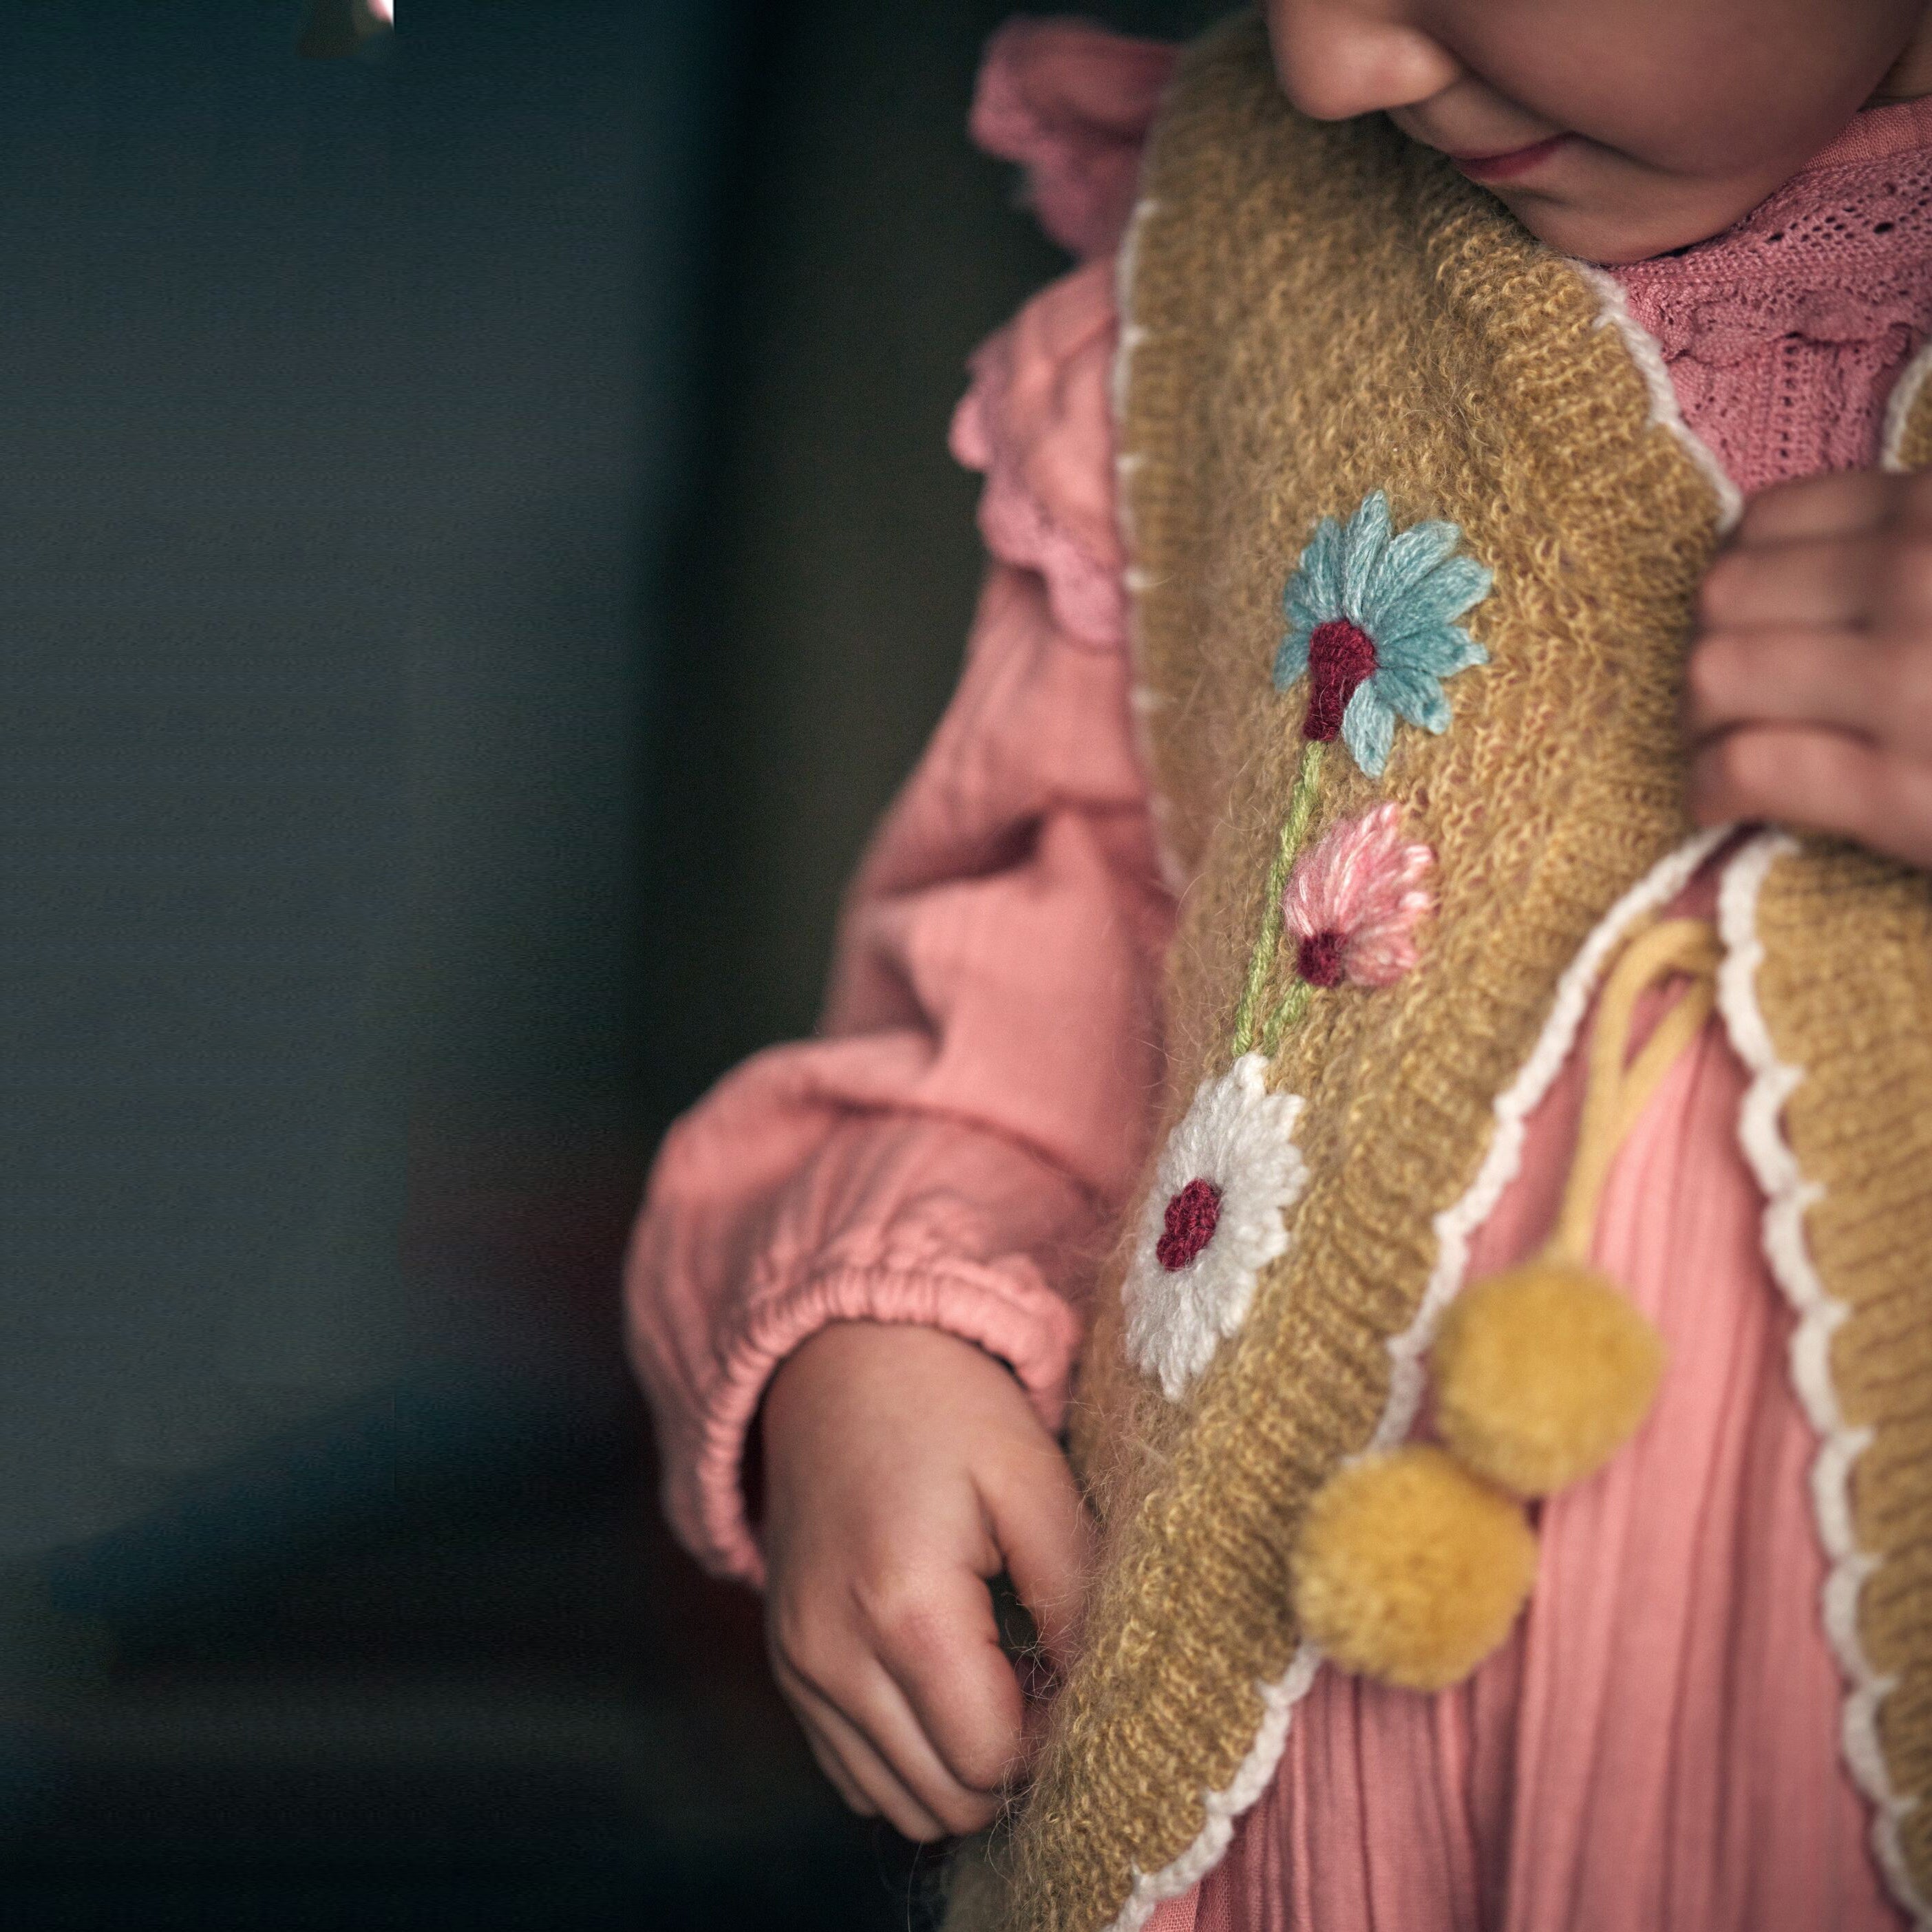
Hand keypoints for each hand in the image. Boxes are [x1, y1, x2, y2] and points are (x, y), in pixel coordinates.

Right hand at [759, 1321, 1091, 1841]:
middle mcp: (831, 1655)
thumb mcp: (1032, 1476)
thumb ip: (1076, 1591)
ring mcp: (797, 1668)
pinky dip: (909, 1757)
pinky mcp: (786, 1668)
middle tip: (1047, 1680)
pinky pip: (856, 1773)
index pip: (992, 1758)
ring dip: (961, 1767)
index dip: (1055, 1737)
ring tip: (999, 1680)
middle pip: (946, 1799)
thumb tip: (1105, 1692)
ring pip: (898, 1803)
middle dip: (1012, 1762)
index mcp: (902, 1607)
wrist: (836, 1359)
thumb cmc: (946, 1408)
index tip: (1079, 1675)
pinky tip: (944, 1683)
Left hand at [1685, 468, 1931, 867]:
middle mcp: (1924, 583)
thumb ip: (1914, 542)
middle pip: (1726, 596)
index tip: (1747, 622)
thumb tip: (1806, 563)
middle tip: (1724, 694)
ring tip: (1717, 743)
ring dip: (1698, 717)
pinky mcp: (1906, 794)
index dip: (1738, 578)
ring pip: (1715, 673)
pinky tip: (1719, 801)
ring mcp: (1911, 686)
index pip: (1771, 522)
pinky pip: (1750, 767)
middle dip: (1708, 645)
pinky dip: (1711, 785)